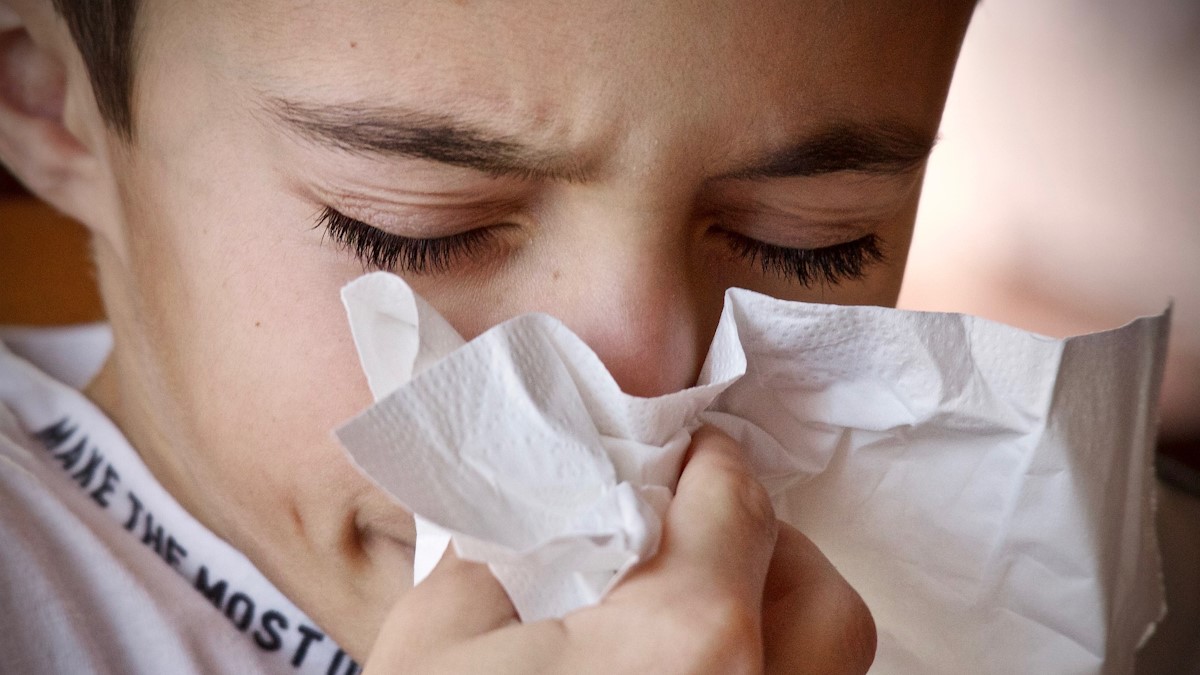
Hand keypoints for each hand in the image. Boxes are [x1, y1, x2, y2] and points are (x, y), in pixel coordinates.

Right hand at [365, 426, 874, 673]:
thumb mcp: (437, 641)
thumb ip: (504, 549)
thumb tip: (548, 511)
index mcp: (684, 640)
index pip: (738, 502)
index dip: (707, 460)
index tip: (684, 451)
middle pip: (817, 593)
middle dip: (763, 545)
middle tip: (691, 534)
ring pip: (829, 668)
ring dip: (777, 620)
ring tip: (689, 612)